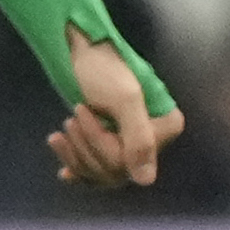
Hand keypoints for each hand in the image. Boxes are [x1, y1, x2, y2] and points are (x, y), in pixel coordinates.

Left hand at [50, 31, 181, 189]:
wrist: (80, 48)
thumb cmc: (103, 66)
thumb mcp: (124, 100)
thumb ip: (139, 140)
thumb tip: (146, 181)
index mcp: (166, 127)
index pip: (132, 161)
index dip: (102, 144)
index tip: (83, 112)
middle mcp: (154, 140)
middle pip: (116, 170)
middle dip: (85, 147)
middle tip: (70, 117)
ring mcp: (132, 144)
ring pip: (103, 173)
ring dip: (76, 153)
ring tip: (63, 127)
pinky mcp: (112, 144)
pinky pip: (96, 173)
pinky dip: (76, 166)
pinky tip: (64, 169)